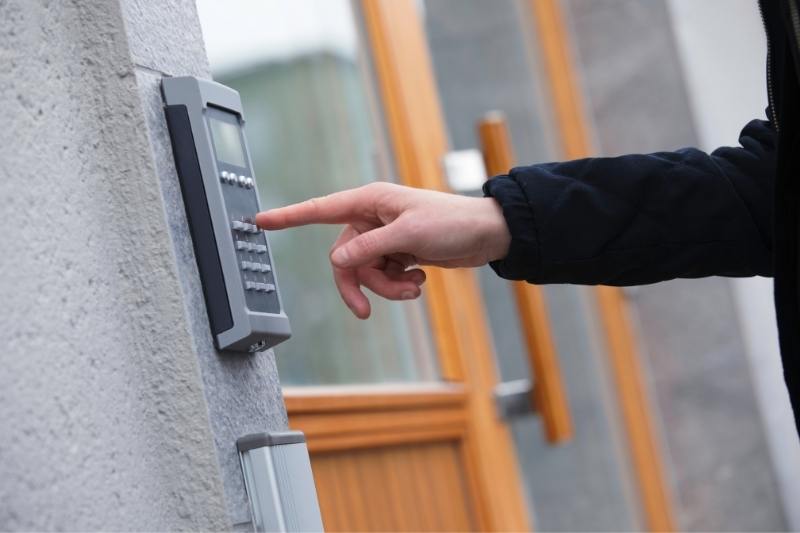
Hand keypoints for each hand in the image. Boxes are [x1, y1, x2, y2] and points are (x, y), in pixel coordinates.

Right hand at [255, 182, 509, 318]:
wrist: (486, 235)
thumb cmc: (451, 223)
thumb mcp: (409, 235)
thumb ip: (370, 248)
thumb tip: (337, 262)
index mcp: (370, 202)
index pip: (320, 210)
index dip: (289, 217)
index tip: (260, 221)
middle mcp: (372, 218)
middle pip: (345, 259)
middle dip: (364, 283)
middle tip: (373, 306)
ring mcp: (385, 237)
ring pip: (366, 272)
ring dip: (388, 287)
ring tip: (415, 286)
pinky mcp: (398, 253)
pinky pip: (384, 276)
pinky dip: (400, 284)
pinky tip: (420, 278)